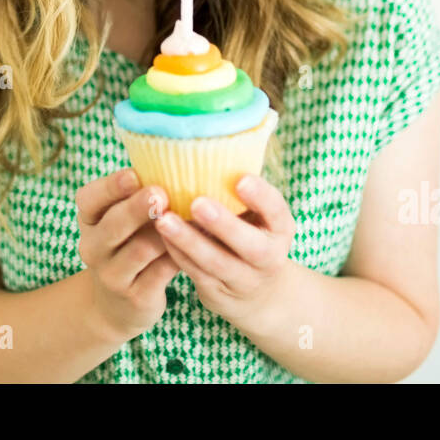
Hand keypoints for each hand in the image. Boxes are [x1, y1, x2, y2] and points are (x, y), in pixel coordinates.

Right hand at [75, 169, 179, 342]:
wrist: (117, 304)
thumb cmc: (128, 244)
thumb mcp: (122, 220)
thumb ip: (139, 195)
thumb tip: (181, 160)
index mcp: (89, 219)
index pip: (90, 199)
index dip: (110, 187)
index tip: (133, 175)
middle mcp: (93, 246)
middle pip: (113, 224)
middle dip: (137, 208)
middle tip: (160, 194)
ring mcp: (112, 275)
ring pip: (140, 250)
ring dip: (167, 232)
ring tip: (191, 216)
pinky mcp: (135, 297)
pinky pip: (160, 273)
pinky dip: (181, 256)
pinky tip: (201, 243)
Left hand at [153, 174, 295, 331]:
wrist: (259, 293)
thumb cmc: (252, 234)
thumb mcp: (260, 215)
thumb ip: (241, 191)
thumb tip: (210, 146)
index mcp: (280, 228)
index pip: (276, 210)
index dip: (261, 196)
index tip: (240, 179)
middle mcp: (268, 256)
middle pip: (250, 245)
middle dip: (223, 224)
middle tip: (197, 203)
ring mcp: (244, 279)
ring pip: (216, 263)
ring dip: (188, 241)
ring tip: (164, 219)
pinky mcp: (218, 292)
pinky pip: (196, 273)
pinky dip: (177, 254)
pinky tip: (159, 235)